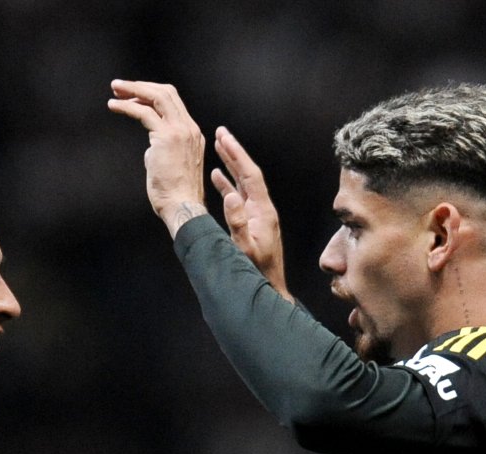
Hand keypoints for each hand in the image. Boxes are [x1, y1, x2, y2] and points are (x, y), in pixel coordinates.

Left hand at [107, 80, 206, 237]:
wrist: (182, 206)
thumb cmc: (174, 193)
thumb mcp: (170, 165)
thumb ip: (161, 151)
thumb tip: (150, 149)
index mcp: (193, 133)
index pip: (173, 102)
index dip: (151, 94)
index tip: (133, 94)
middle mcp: (189, 128)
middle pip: (166, 92)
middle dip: (141, 86)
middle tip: (119, 86)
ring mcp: (180, 131)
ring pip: (157, 97)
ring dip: (133, 90)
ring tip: (115, 90)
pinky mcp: (167, 137)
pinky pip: (144, 113)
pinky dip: (127, 107)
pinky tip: (114, 106)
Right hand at [210, 127, 290, 300]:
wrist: (268, 287)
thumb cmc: (256, 271)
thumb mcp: (244, 247)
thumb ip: (237, 222)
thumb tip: (229, 195)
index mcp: (263, 210)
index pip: (250, 175)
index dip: (237, 154)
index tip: (224, 137)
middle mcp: (262, 208)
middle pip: (247, 173)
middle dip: (234, 153)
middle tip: (220, 133)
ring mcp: (257, 214)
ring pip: (242, 183)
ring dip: (230, 165)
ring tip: (218, 147)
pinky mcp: (252, 221)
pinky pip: (238, 196)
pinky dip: (227, 183)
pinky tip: (217, 176)